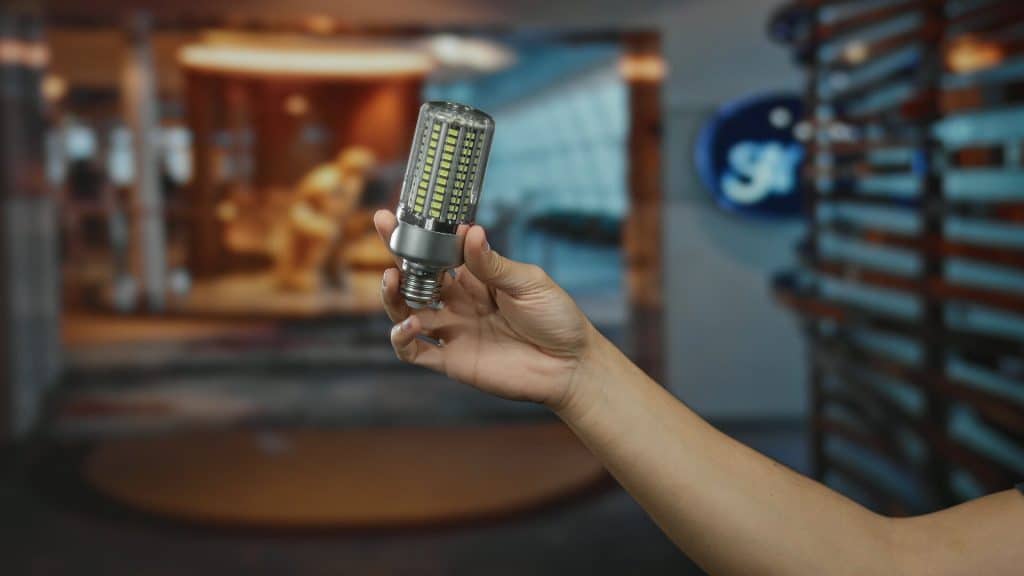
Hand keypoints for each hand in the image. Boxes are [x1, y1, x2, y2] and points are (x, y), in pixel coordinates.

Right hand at [374, 210, 594, 409]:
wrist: (571, 365)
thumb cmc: (556, 318)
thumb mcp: (529, 282)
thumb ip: (493, 264)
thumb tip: (469, 231)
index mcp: (476, 279)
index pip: (438, 254)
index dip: (417, 237)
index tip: (396, 216)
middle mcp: (459, 304)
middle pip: (416, 280)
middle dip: (398, 258)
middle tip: (388, 236)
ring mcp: (454, 332)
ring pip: (407, 313)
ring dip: (394, 297)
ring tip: (393, 280)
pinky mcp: (453, 361)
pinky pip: (415, 352)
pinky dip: (402, 339)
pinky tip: (408, 324)